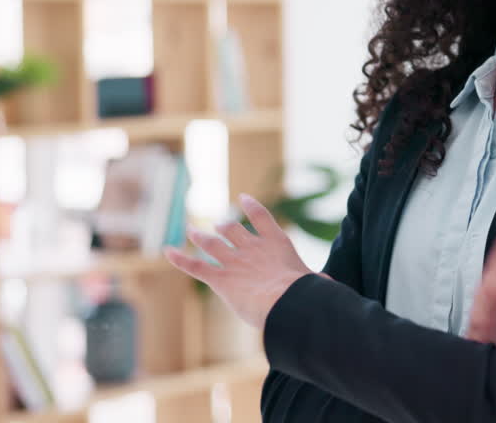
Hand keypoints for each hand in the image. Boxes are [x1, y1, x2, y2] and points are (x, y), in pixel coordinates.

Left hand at [163, 193, 322, 329]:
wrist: (285, 299)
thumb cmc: (305, 292)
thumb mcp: (316, 282)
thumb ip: (318, 282)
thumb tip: (329, 287)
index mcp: (276, 243)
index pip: (261, 217)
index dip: (251, 206)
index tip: (243, 197)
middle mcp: (252, 247)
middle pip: (232, 229)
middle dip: (223, 227)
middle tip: (218, 226)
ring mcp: (233, 260)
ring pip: (212, 244)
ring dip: (200, 236)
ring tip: (191, 230)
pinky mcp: (219, 278)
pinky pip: (195, 266)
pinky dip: (180, 258)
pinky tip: (167, 251)